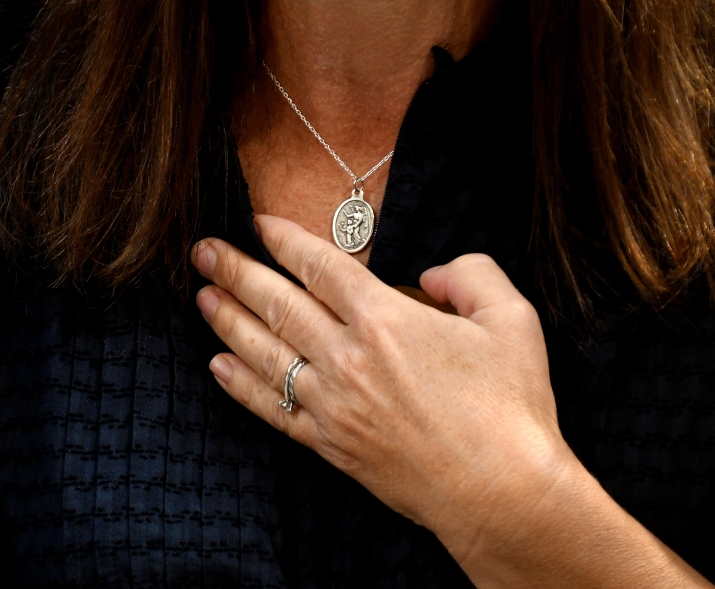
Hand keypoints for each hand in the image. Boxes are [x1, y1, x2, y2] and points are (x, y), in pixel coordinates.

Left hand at [191, 216, 712, 587]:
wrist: (502, 494)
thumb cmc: (512, 407)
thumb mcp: (512, 319)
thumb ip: (471, 274)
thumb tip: (431, 274)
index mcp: (386, 320)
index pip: (321, 266)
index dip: (285, 239)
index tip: (258, 221)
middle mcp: (348, 358)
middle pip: (279, 303)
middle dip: (237, 271)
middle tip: (204, 250)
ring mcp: (333, 405)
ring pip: (264, 353)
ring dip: (227, 321)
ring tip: (202, 296)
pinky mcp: (331, 445)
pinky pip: (272, 410)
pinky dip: (240, 387)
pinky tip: (217, 367)